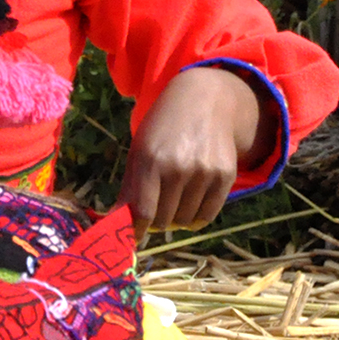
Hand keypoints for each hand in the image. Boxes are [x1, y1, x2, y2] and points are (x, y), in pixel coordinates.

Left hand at [117, 66, 274, 240]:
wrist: (205, 101)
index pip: (143, 212)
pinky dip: (195, 218)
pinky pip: (207, 216)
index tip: (132, 237)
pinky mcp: (225, 176)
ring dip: (176, 220)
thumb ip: (129, 190)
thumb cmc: (164, 130)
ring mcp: (204, 172)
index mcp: (151, 159)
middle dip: (155, 222)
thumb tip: (114, 226)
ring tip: (173, 202)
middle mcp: (179, 166)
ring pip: (185, 221)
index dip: (135, 230)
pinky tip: (189, 205)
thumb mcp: (140, 151)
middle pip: (163, 220)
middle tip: (154, 211)